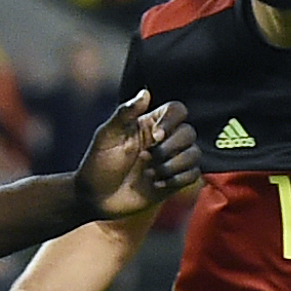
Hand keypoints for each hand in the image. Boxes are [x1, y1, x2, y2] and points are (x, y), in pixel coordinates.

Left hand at [74, 91, 200, 218]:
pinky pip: (194, 174)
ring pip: (194, 154)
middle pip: (188, 132)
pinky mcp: (174, 181)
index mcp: (149, 125)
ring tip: (150, 173)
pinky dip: (177, 180)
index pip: (177, 110)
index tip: (155, 136)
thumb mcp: (107, 136)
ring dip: (173, 165)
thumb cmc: (98, 164)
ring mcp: (170, 161)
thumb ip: (125, 113)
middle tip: (146, 159)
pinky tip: (156, 184)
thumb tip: (145, 92)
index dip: (171, 121)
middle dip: (169, 148)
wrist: (96, 198)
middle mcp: (163, 141)